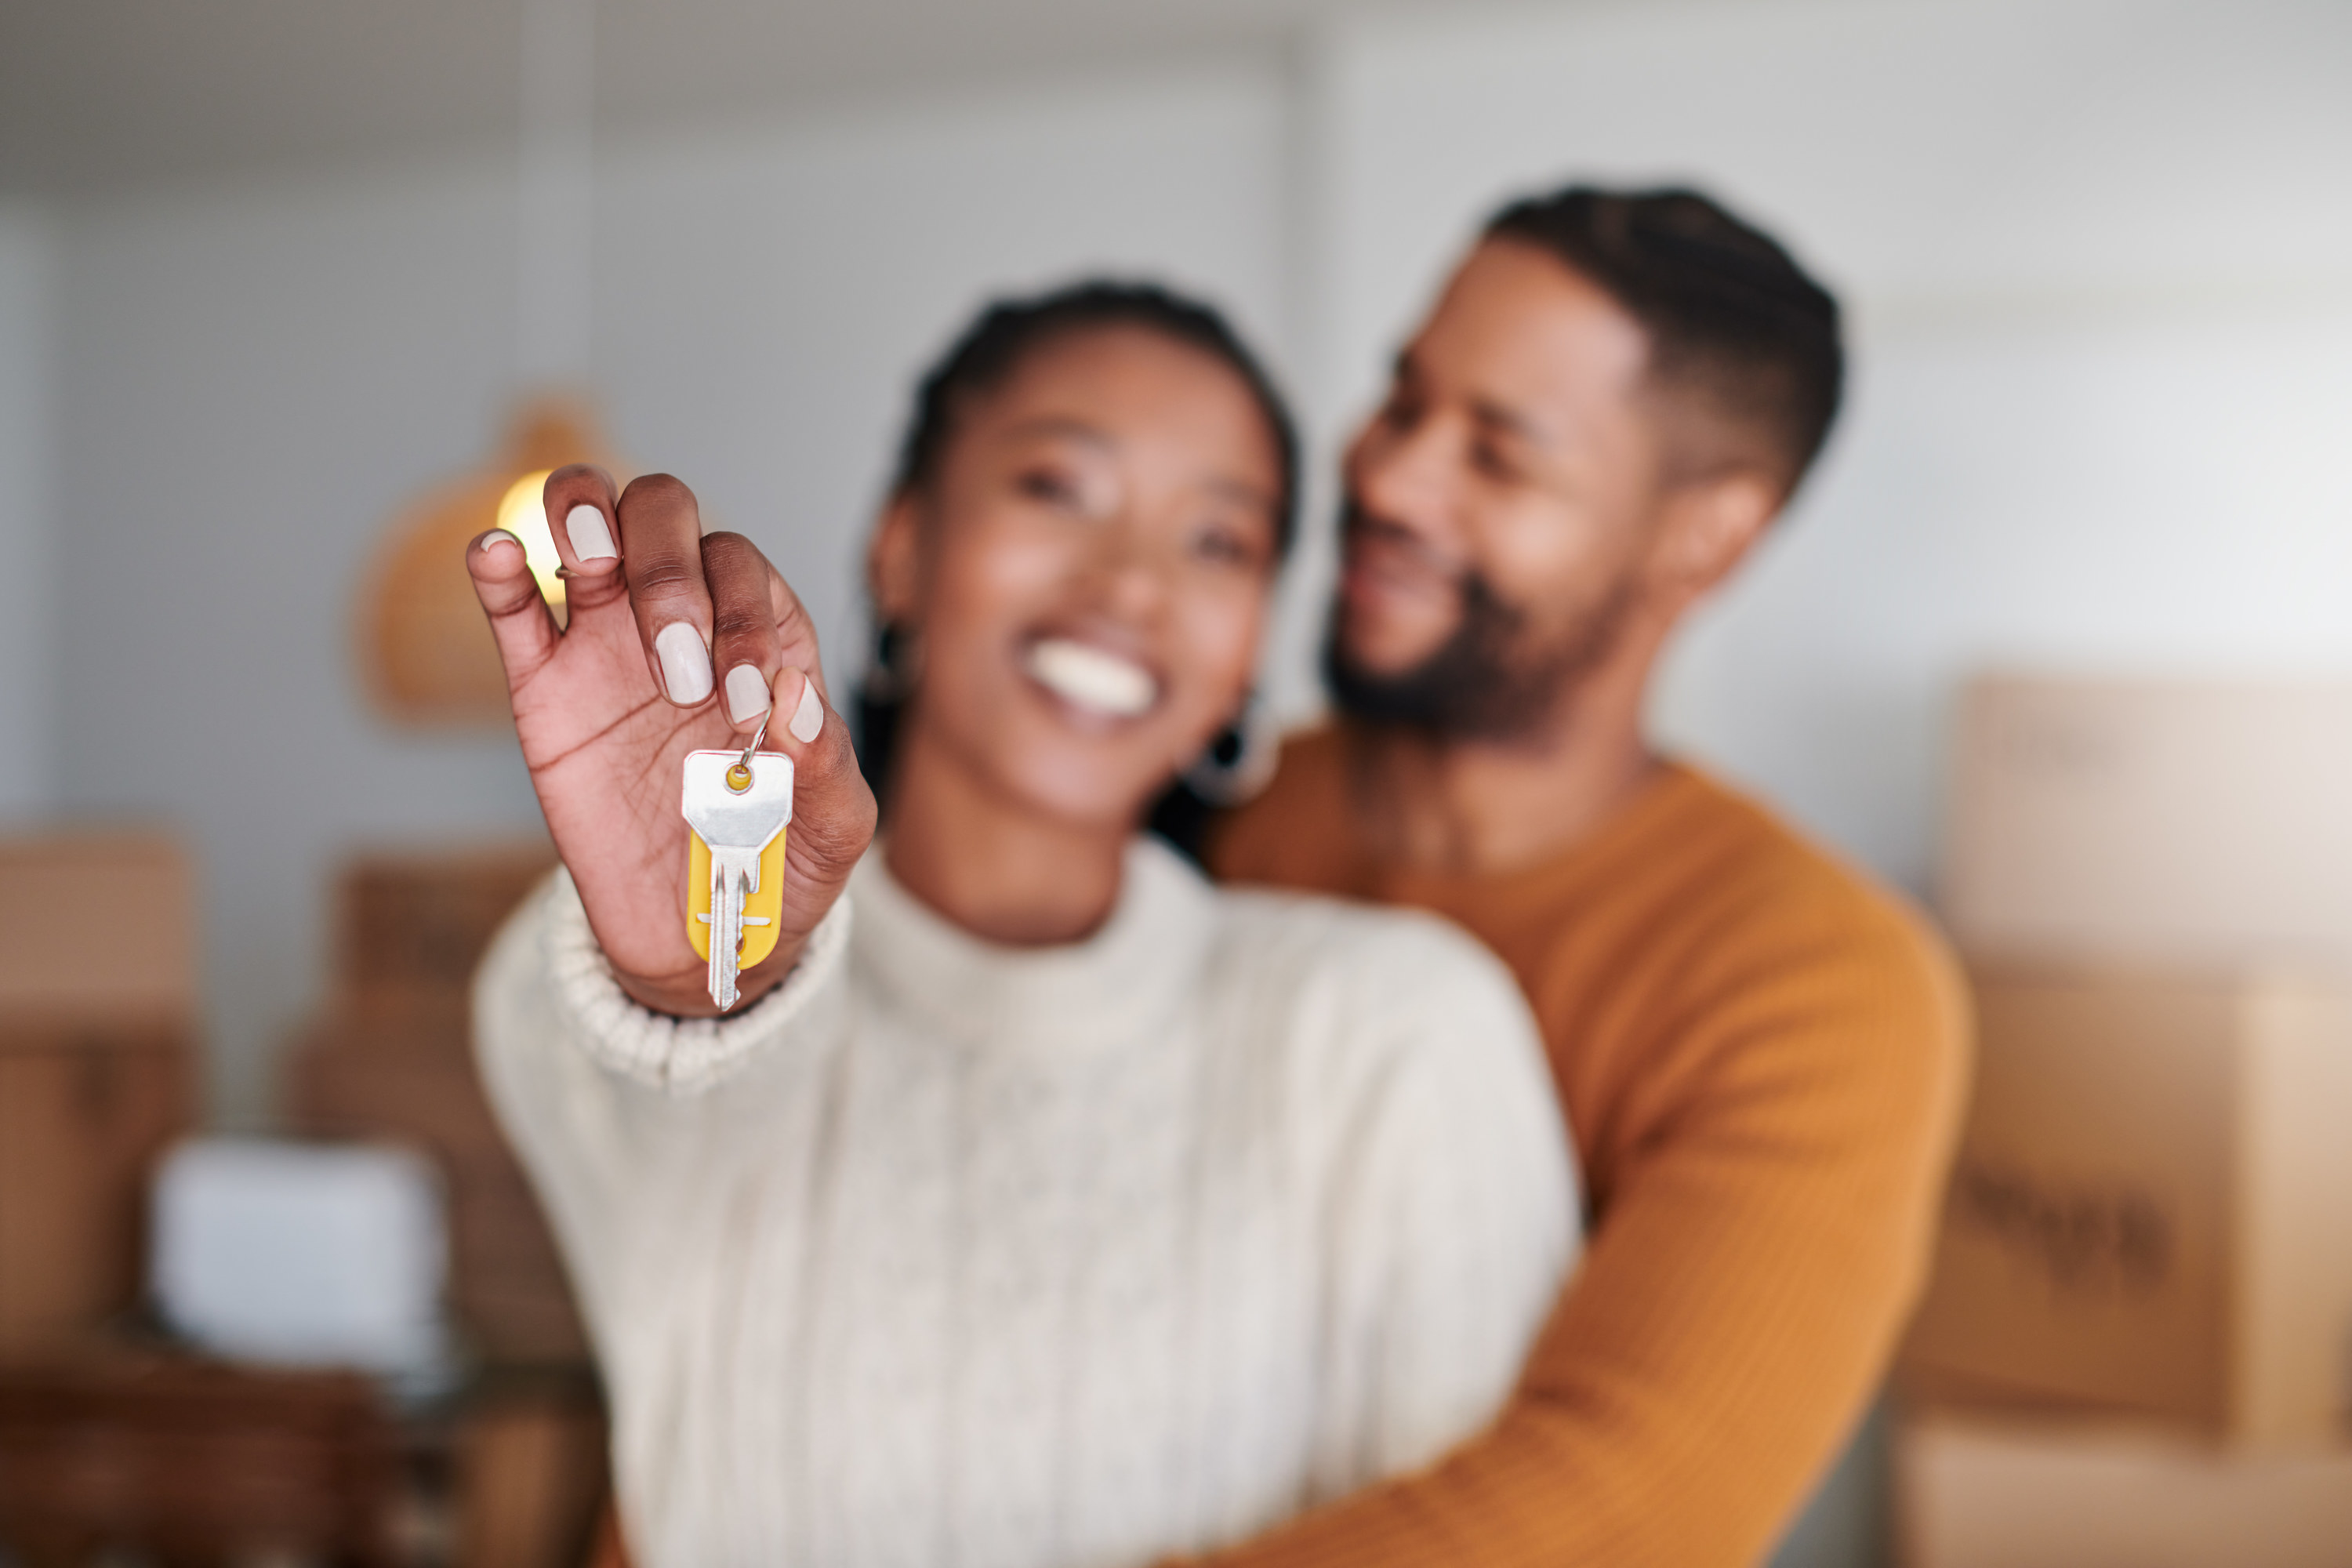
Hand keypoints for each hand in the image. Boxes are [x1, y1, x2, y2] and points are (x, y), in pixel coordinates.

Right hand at [467, 467, 875, 1016]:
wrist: (700, 933)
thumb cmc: (779, 861)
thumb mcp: (832, 828)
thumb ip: (827, 765)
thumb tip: (794, 698)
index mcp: (764, 638)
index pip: (745, 573)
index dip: (745, 619)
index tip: (746, 706)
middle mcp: (685, 618)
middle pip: (666, 516)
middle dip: (670, 576)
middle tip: (677, 678)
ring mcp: (607, 641)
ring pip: (590, 524)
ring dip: (587, 517)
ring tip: (592, 559)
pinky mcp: (544, 685)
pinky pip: (512, 605)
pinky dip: (497, 567)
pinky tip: (499, 555)